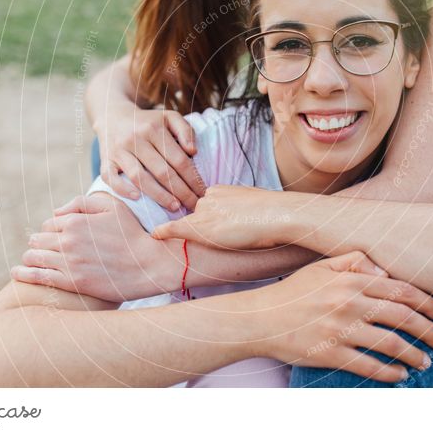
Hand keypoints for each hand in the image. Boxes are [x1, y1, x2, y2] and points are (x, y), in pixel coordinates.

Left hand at [11, 194, 180, 301]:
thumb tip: (56, 212)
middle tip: (44, 249)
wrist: (149, 264)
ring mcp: (69, 262)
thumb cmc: (132, 234)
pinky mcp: (72, 282)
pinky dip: (23, 274)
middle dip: (39, 243)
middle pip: (38, 239)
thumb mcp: (112, 207)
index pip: (49, 223)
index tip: (57, 236)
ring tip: (31, 261)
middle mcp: (68, 240)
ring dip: (30, 257)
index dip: (52, 229)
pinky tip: (16, 273)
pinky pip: (38, 277)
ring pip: (34, 257)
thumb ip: (82, 203)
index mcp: (75, 221)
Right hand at [96, 103, 205, 209]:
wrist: (112, 116)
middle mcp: (135, 139)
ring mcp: (118, 150)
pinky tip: (137, 198)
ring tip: (175, 206)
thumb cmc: (148, 122)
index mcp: (154, 129)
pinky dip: (123, 189)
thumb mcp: (169, 117)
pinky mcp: (105, 160)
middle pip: (162, 171)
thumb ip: (185, 130)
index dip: (193, 179)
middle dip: (181, 192)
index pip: (178, 159)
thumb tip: (193, 152)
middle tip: (194, 206)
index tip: (203, 193)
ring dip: (159, 195)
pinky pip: (111, 178)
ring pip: (139, 177)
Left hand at [151, 185, 291, 249]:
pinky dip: (164, 231)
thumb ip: (243, 207)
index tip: (219, 224)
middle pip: (197, 215)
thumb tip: (248, 215)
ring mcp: (203, 211)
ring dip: (196, 232)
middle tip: (222, 235)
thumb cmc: (273, 212)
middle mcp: (208, 197)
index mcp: (222, 190)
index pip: (207, 205)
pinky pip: (177, 228)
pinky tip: (155, 234)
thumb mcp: (255, 203)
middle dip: (203, 226)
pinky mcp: (200, 225)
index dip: (211, 218)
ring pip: (192, 224)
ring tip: (219, 241)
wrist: (276, 215)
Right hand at [247, 252, 432, 382]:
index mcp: (351, 280)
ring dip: (414, 354)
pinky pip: (368, 366)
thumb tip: (385, 269)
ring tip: (425, 361)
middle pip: (403, 317)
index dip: (428, 304)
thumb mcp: (321, 267)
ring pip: (391, 343)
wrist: (260, 319)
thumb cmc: (293, 292)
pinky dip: (390, 373)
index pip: (401, 290)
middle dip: (429, 331)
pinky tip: (400, 375)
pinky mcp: (331, 353)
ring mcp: (341, 330)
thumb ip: (354, 261)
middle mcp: (350, 303)